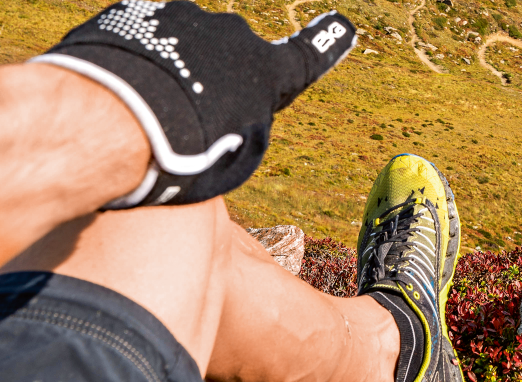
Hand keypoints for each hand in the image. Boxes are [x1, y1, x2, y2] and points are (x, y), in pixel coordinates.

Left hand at [31, 0, 355, 207]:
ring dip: (173, 72)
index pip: (306, 57)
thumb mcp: (233, 159)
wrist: (111, 119)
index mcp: (266, 71)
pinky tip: (122, 91)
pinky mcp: (138, 11)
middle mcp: (233, 34)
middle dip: (214, 81)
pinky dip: (141, 61)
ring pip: (185, 45)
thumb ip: (242, 127)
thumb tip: (225, 111)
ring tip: (146, 110)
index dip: (327, 44)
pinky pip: (148, 39)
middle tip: (187, 121)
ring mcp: (184, 16)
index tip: (342, 26)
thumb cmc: (182, 153)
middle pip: (231, 56)